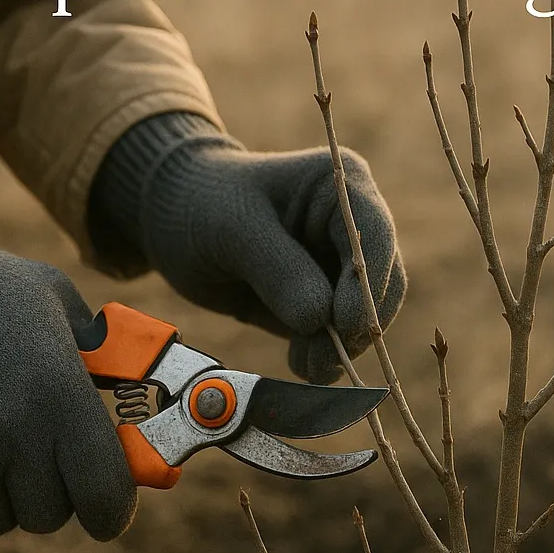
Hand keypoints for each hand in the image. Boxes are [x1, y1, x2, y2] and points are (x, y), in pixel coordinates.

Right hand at [0, 222, 134, 539]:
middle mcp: (14, 434)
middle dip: (47, 492)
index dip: (110, 510)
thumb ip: (96, 352)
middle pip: (48, 515)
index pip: (105, 496)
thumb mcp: (53, 301)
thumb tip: (130, 391)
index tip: (106, 508)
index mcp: (60, 394)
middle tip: (34, 456)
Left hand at [136, 138, 404, 383]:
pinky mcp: (323, 300)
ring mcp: (340, 265)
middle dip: (356, 327)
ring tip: (305, 367)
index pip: (373, 237)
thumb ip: (279, 270)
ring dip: (341, 349)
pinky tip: (301, 364)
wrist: (172, 220)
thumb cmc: (202, 205)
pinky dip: (326, 354)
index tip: (346, 326)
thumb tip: (321, 319)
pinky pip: (339, 336)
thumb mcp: (234, 230)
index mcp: (341, 185)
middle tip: (322, 362)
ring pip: (366, 318)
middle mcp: (352, 225)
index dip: (368, 285)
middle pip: (381, 284)